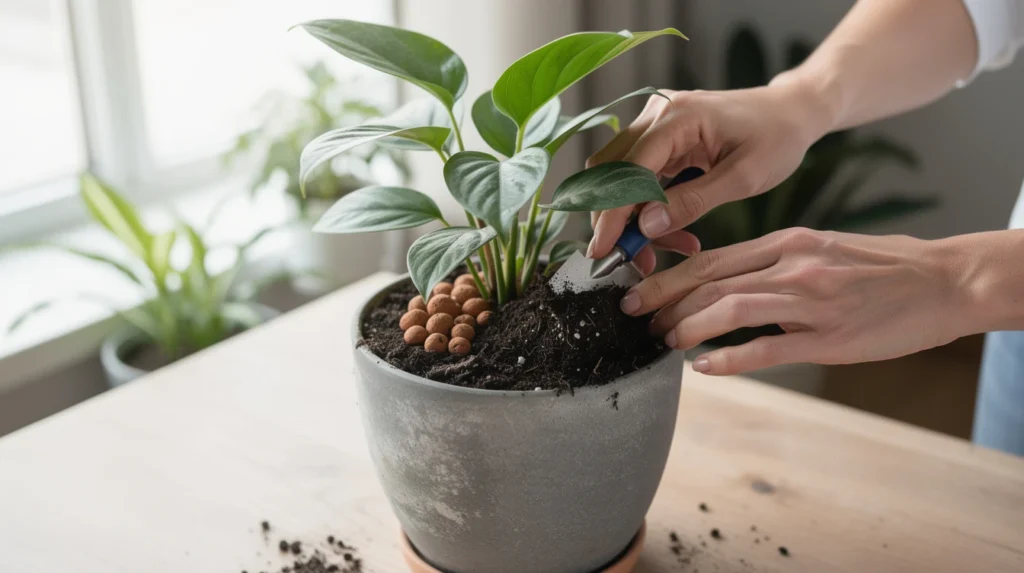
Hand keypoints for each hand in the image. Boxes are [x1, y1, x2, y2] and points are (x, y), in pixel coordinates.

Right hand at [586, 80, 834, 271]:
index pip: (628, 169)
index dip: (612, 214)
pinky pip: (634, 176)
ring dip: (631, 218)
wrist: (790, 112)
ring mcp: (653, 122)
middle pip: (610, 173)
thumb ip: (694, 202)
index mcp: (678, 115)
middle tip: (640, 260)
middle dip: (618, 222)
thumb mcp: (744, 177)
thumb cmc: (777, 137)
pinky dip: (645, 207)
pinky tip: (671, 229)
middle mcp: (656, 112)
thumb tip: (646, 227)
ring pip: (617, 178)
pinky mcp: (657, 136)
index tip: (604, 251)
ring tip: (666, 247)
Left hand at [619, 227, 979, 375]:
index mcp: (788, 242)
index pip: (711, 257)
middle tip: (633, 316)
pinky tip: (703, 367)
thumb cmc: (882, 266)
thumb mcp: (823, 247)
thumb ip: (774, 261)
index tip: (639, 289)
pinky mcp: (829, 338)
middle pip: (709, 280)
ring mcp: (811, 302)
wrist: (944, 281)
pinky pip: (768, 349)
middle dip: (662, 298)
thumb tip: (726, 281)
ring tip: (663, 339)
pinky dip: (729, 359)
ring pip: (730, 309)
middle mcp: (793, 266)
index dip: (667, 275)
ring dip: (687, 326)